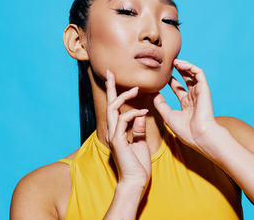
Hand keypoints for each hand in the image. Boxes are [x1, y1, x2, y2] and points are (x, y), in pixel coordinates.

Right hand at [105, 69, 151, 188]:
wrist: (135, 181)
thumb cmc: (138, 164)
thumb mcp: (140, 142)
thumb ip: (138, 128)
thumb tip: (140, 115)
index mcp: (117, 130)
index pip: (114, 108)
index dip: (115, 93)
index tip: (116, 79)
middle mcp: (113, 131)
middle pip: (109, 104)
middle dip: (111, 87)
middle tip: (111, 72)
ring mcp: (114, 135)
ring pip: (113, 109)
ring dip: (123, 97)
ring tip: (135, 89)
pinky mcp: (118, 141)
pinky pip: (123, 121)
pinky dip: (134, 114)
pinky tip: (144, 112)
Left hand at [153, 59, 218, 152]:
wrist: (199, 135)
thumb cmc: (186, 130)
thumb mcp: (168, 115)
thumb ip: (160, 104)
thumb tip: (153, 94)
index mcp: (187, 105)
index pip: (179, 89)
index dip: (170, 81)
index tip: (160, 76)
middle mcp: (194, 97)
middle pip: (186, 79)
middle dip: (178, 71)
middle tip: (168, 64)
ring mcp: (199, 92)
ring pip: (193, 74)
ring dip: (184, 66)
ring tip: (174, 61)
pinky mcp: (204, 89)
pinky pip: (199, 73)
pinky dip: (190, 67)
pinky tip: (180, 64)